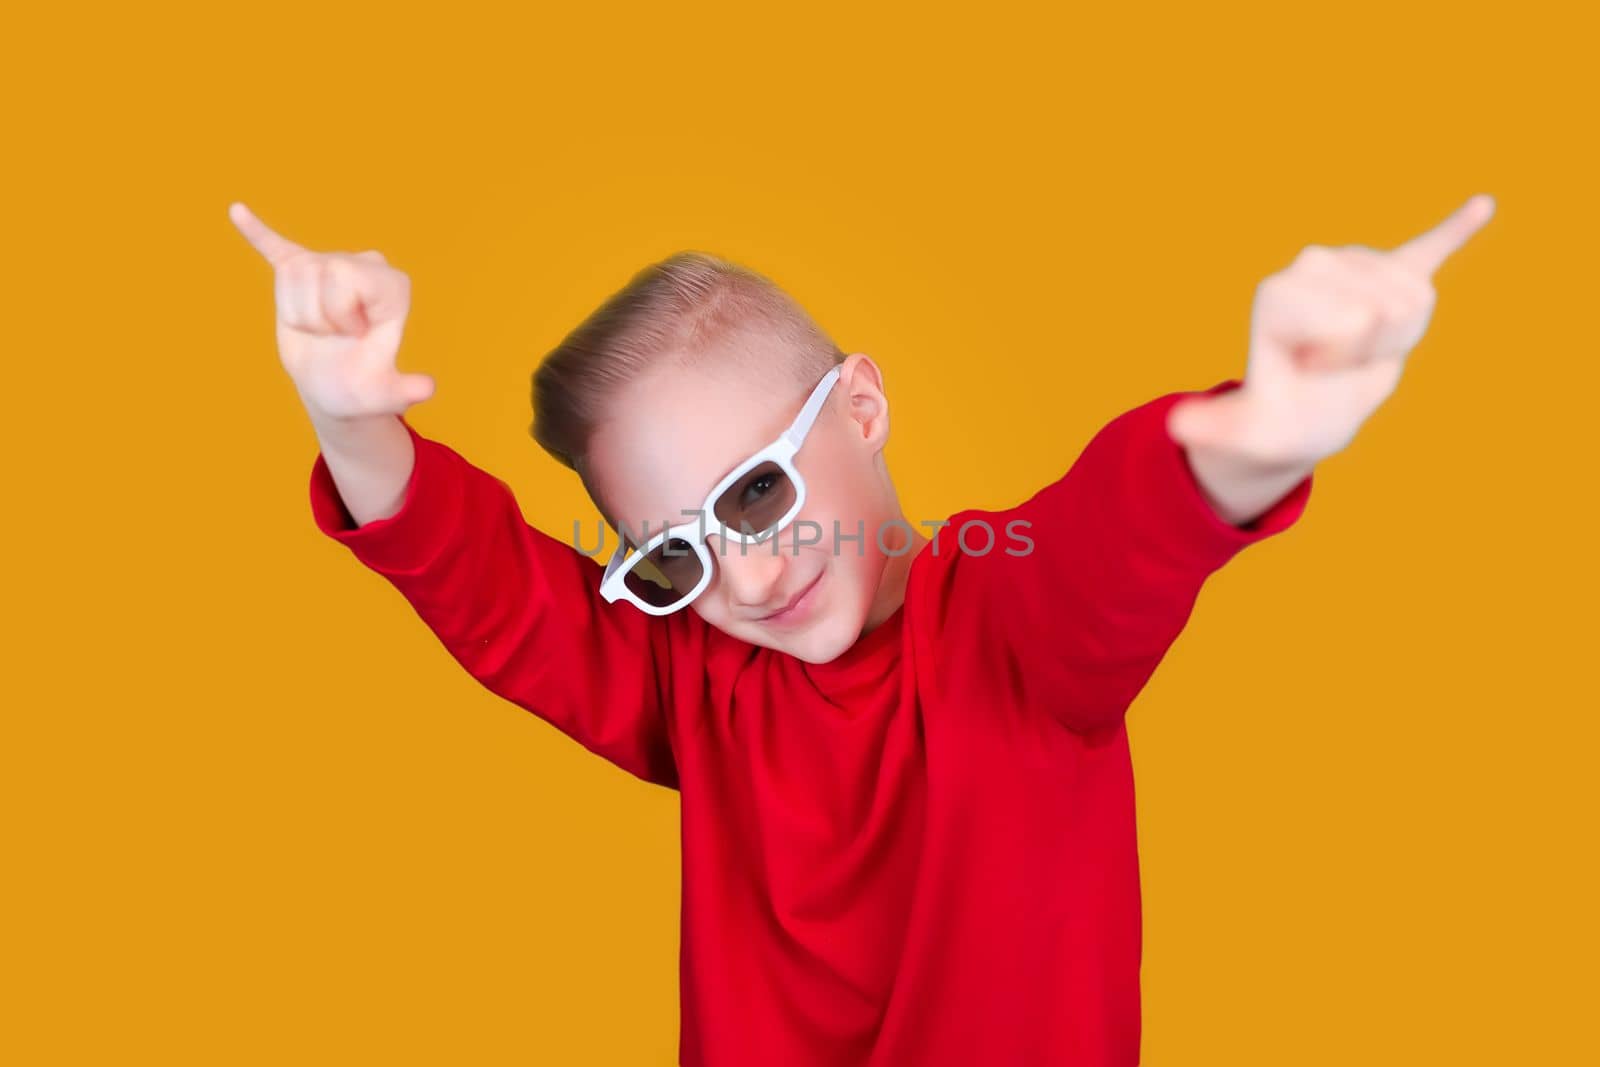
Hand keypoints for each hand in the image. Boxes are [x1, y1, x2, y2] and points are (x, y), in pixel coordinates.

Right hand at [228, 202, 434, 419]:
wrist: (334, 389)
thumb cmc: (363, 388)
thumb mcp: (383, 395)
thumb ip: (405, 391)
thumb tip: (426, 389)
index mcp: (391, 284)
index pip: (346, 278)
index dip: (341, 315)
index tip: (357, 335)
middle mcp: (364, 265)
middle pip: (316, 271)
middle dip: (316, 315)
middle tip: (335, 335)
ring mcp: (330, 266)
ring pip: (290, 274)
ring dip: (296, 313)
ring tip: (318, 329)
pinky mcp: (298, 273)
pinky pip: (274, 246)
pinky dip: (256, 232)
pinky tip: (237, 211)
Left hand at [1167, 194, 1495, 465]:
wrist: (1304, 414)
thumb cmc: (1277, 420)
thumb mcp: (1248, 429)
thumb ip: (1215, 425)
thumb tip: (1177, 428)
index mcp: (1278, 293)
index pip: (1350, 320)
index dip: (1340, 361)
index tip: (1311, 372)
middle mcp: (1312, 265)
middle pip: (1385, 308)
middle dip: (1370, 351)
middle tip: (1334, 367)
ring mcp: (1354, 266)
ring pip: (1415, 301)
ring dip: (1394, 342)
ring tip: (1357, 352)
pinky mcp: (1392, 273)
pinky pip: (1431, 246)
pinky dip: (1457, 228)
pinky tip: (1482, 205)